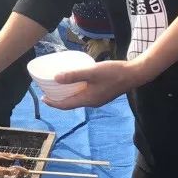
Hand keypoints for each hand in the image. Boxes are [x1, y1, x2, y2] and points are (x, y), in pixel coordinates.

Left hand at [43, 58, 159, 110]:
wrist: (135, 74)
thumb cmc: (114, 72)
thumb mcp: (92, 72)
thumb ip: (74, 75)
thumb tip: (56, 78)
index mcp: (88, 100)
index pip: (66, 105)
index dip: (53, 103)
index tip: (43, 98)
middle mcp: (92, 102)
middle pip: (71, 103)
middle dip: (59, 99)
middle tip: (48, 92)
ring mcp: (98, 99)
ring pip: (78, 99)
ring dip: (68, 95)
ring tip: (59, 87)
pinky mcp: (103, 94)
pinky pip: (85, 95)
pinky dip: (77, 91)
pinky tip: (76, 82)